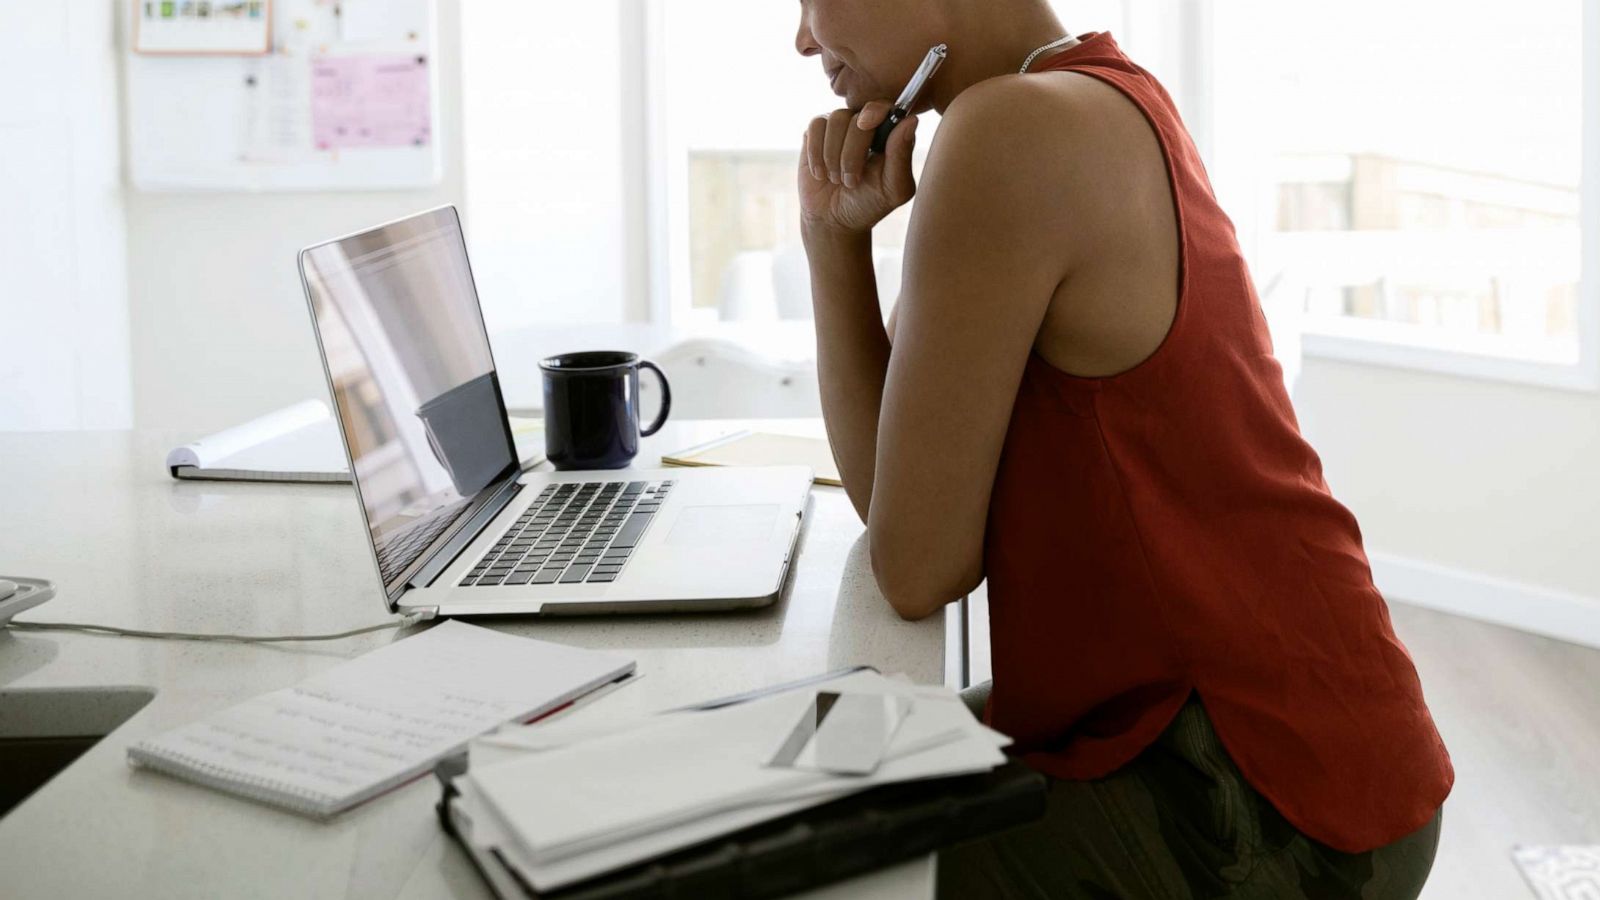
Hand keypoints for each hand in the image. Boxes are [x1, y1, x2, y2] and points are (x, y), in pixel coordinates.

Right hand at [799, 100, 919, 238]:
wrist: (834, 219)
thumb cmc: (869, 204)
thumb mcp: (892, 188)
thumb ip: (902, 155)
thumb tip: (911, 120)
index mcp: (890, 133)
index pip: (887, 106)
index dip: (876, 111)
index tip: (866, 125)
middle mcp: (867, 123)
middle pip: (858, 116)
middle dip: (852, 153)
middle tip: (851, 182)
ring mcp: (841, 125)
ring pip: (836, 119)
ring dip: (833, 156)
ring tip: (836, 179)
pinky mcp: (817, 131)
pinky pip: (816, 126)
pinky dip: (816, 153)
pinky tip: (820, 173)